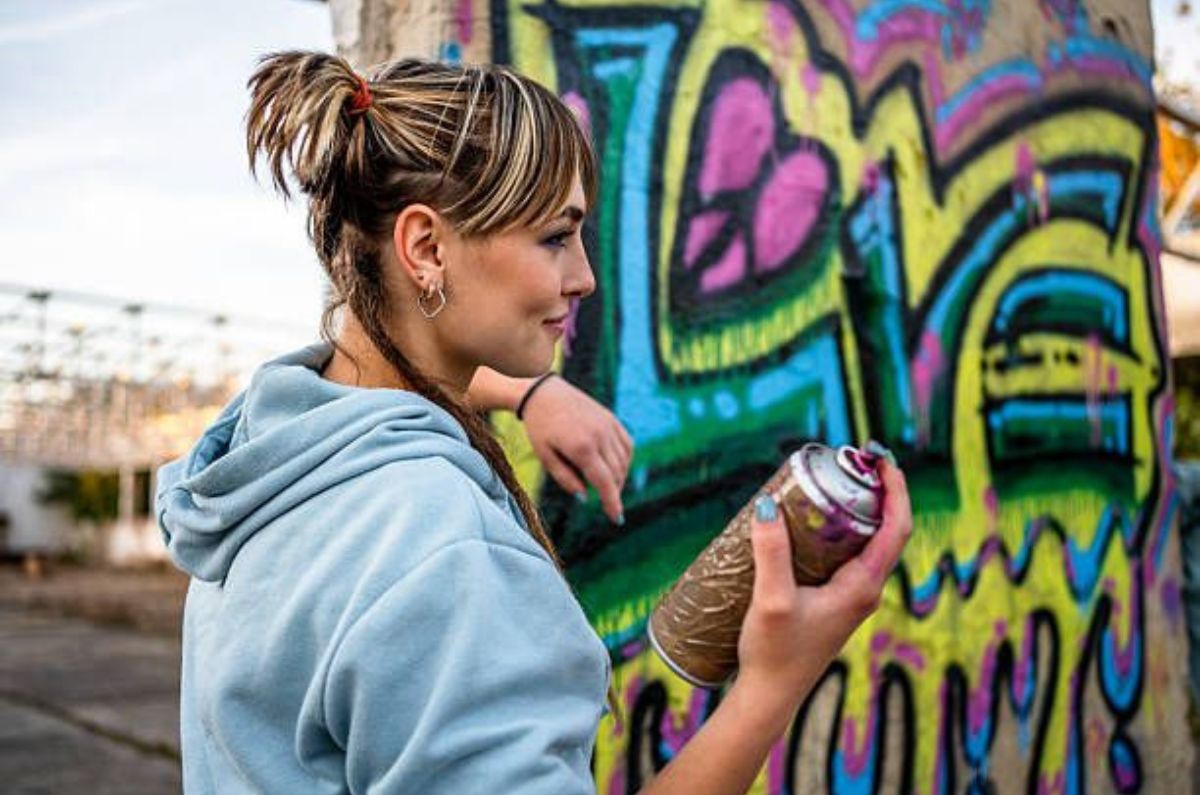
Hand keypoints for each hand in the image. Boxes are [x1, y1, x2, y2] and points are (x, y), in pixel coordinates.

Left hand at [521, 376, 633, 524]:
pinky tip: (614, 467)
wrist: (543, 392)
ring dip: (619, 478)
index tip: (617, 519)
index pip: (604, 482)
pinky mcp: (611, 419)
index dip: (612, 503)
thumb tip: (585, 497)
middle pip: (616, 474)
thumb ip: (566, 479)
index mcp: (581, 447)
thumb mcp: (545, 456)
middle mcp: (599, 435)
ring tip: (605, 485)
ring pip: (624, 461)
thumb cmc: (540, 427)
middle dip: (613, 492)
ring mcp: (608, 425)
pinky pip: (627, 445)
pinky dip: (624, 460)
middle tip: (604, 502)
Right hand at [736, 460, 911, 700]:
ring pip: (867, 543)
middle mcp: (865, 591)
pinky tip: (812, 522)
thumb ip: (771, 552)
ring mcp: (851, 598)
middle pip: (886, 529)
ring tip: (835, 480)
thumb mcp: (770, 599)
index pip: (897, 527)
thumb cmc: (774, 654)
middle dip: (876, 490)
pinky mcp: (834, 603)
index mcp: (863, 587)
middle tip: (853, 460)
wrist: (769, 696)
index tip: (880, 457)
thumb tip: (767, 505)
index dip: (896, 488)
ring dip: (859, 509)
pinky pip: (847, 556)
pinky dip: (840, 530)